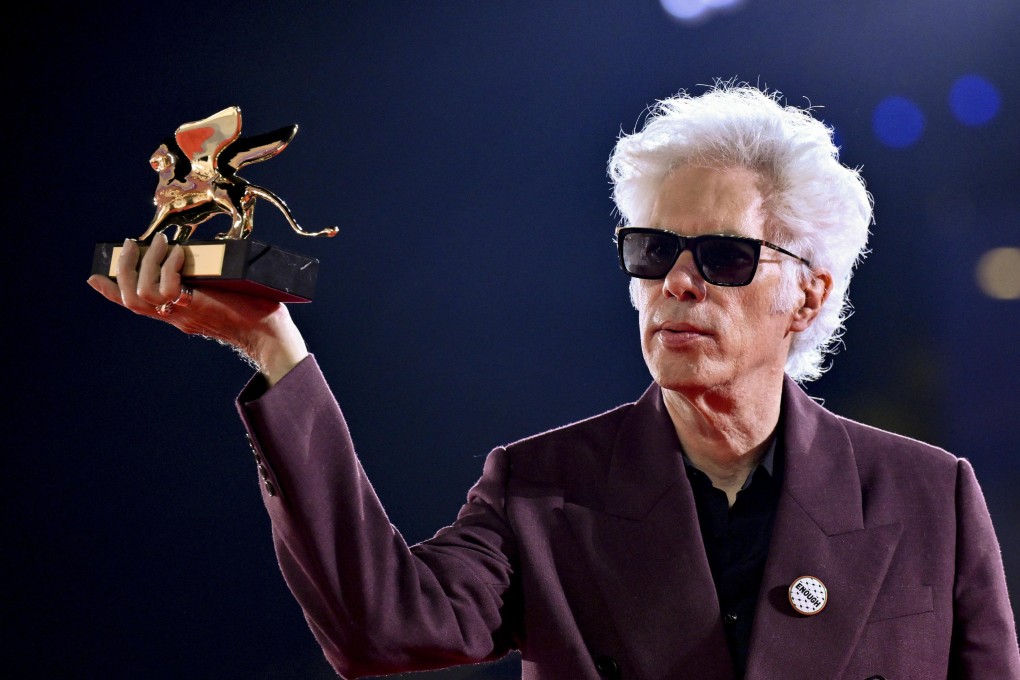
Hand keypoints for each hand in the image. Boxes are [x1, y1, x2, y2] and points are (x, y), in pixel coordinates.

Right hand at [87, 233, 308, 385]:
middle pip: (130, 299)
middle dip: (124, 269)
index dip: (112, 292)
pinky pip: (168, 287)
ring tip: (163, 242)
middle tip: (131, 243)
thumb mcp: (221, 293)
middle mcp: (175, 317)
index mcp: (177, 315)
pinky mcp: (197, 307)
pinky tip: (182, 253)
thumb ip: (205, 281)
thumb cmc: (255, 312)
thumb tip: (201, 256)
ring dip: (148, 261)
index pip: (137, 306)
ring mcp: (184, 314)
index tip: (94, 277)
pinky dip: (170, 266)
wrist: (271, 335)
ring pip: (142, 293)